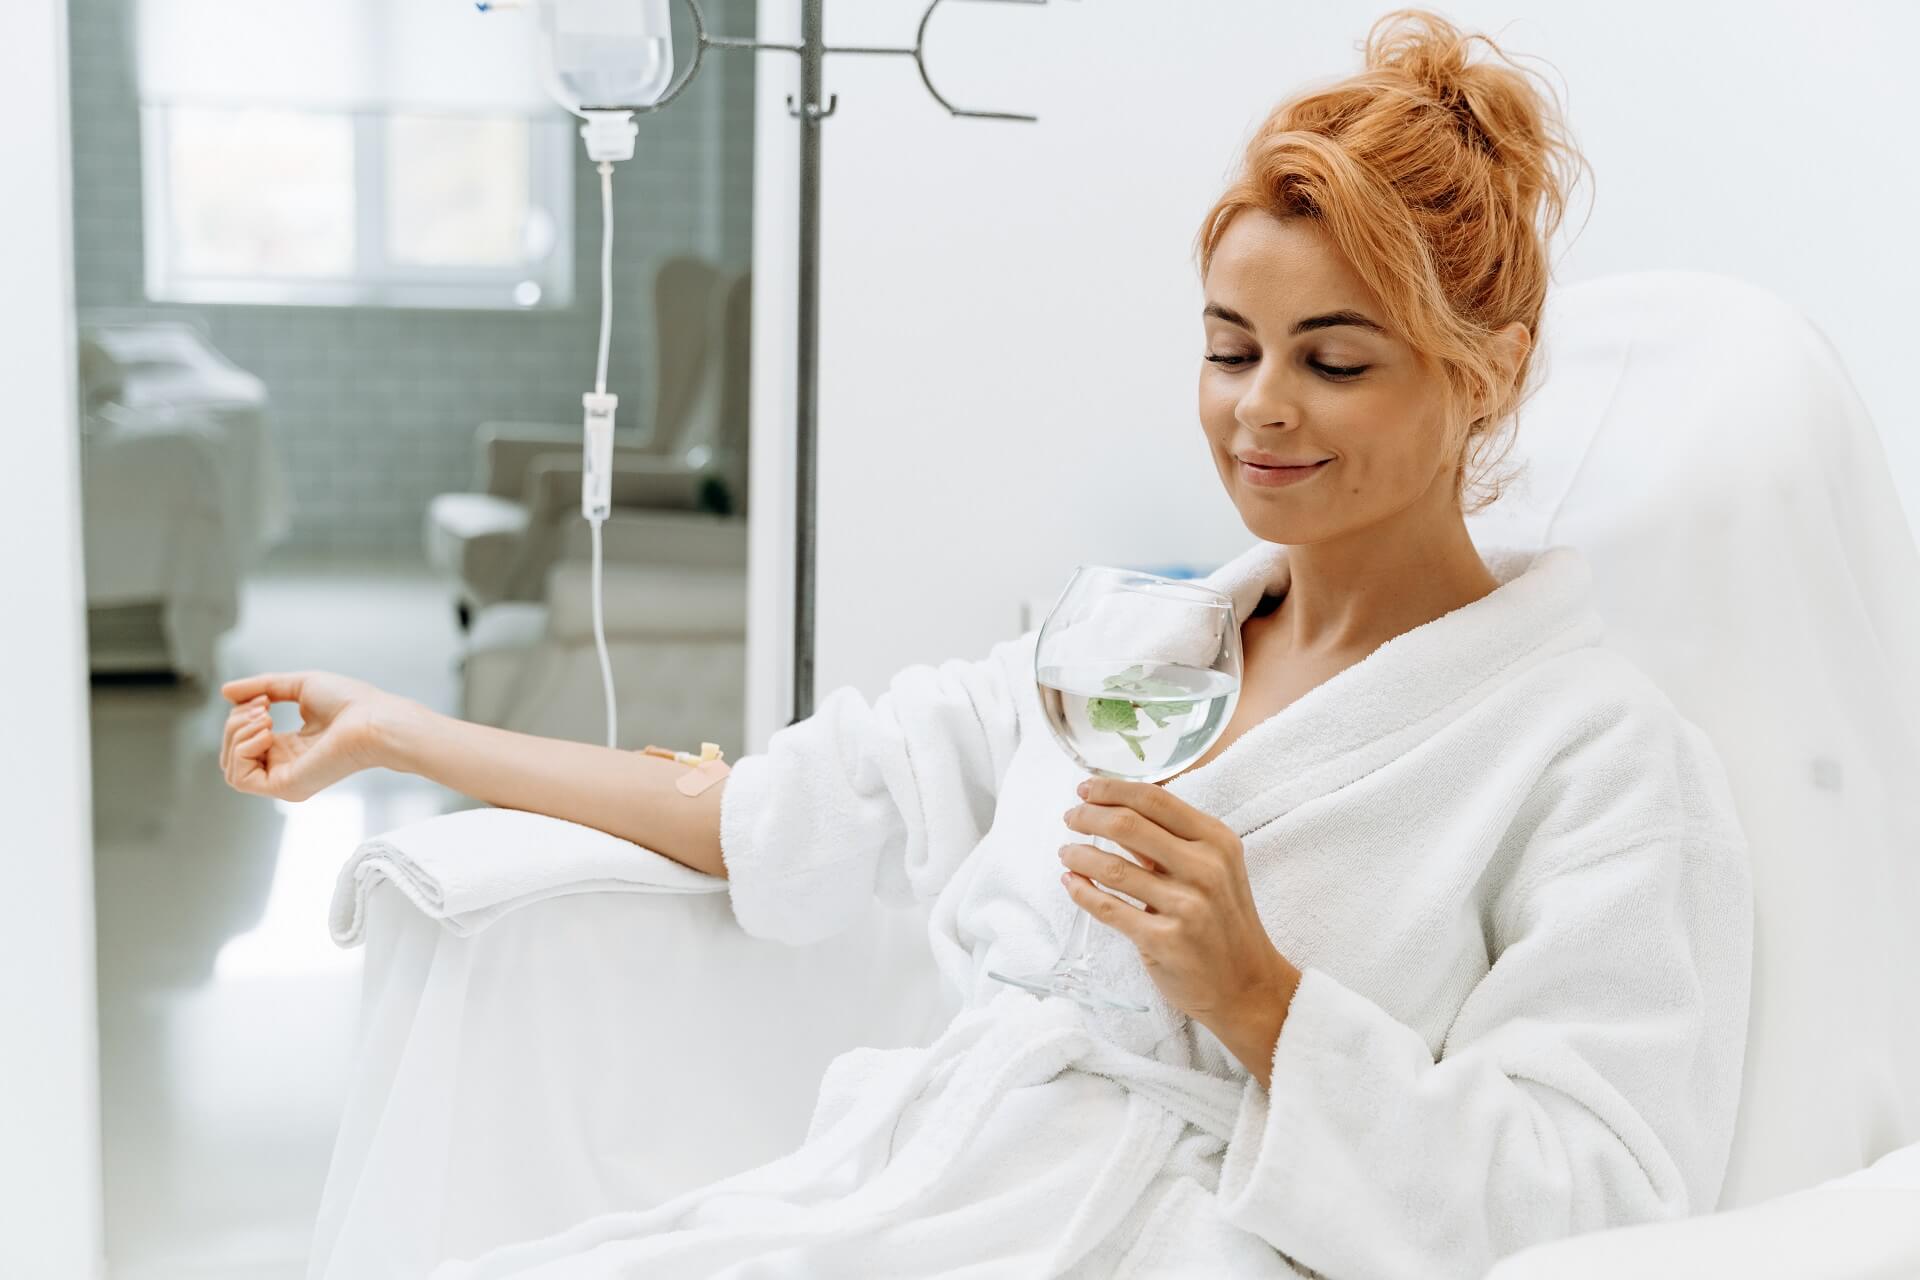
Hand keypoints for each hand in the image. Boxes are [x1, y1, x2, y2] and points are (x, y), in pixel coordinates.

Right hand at [217, 670, 413, 800]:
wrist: (374, 719)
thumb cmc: (351, 702)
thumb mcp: (299, 685)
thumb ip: (261, 687)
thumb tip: (225, 691)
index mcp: (291, 746)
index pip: (244, 740)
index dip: (241, 716)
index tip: (263, 698)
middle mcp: (286, 764)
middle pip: (231, 752)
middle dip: (235, 723)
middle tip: (262, 706)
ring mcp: (285, 778)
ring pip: (230, 766)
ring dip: (236, 735)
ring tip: (264, 717)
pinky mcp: (286, 786)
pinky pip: (240, 778)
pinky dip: (242, 750)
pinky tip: (266, 733)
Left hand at [1061, 776, 1300, 1084]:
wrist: (1247, 985)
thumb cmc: (1223, 921)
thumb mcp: (1214, 869)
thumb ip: (1172, 840)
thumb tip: (1116, 809)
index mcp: (1217, 841)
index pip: (1155, 799)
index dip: (1112, 789)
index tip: (1085, 788)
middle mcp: (1205, 869)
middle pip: (1129, 825)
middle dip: (1088, 817)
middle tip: (1070, 818)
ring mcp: (1187, 906)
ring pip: (1113, 868)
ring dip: (1080, 855)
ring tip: (1066, 852)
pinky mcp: (1165, 941)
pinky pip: (1110, 909)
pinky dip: (1083, 892)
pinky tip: (1071, 883)